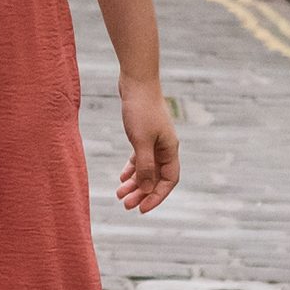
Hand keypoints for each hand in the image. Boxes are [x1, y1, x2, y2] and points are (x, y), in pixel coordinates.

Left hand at [115, 77, 178, 212]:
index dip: (157, 197)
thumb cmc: (141, 110)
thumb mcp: (141, 142)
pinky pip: (140, 157)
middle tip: (125, 205)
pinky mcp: (144, 133)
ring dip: (135, 183)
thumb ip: (145, 167)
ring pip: (147, 168)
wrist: (136, 81)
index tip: (142, 209)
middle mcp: (165, 147)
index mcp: (170, 149)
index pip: (168, 181)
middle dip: (142, 193)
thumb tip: (147, 190)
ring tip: (120, 195)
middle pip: (156, 177)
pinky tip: (122, 176)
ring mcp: (155, 140)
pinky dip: (132, 168)